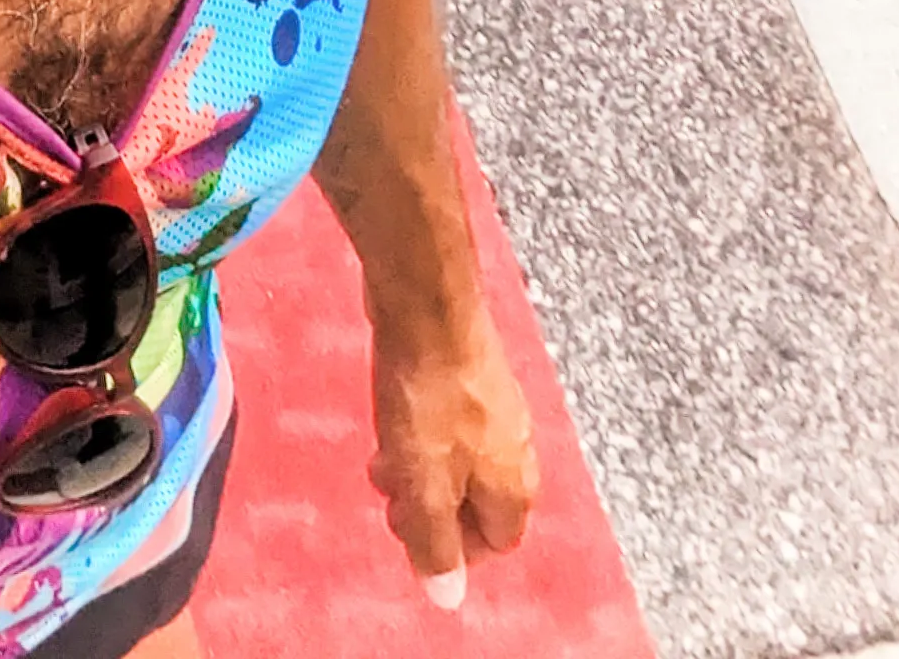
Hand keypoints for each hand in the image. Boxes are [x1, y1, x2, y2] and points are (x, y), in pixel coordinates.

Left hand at [366, 296, 537, 606]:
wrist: (427, 300)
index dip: (451, 550)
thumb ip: (435, 540)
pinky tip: (393, 417)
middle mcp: (517, 447)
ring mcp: (499, 407)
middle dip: (432, 507)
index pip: (496, 544)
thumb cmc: (427, 397)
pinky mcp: (473, 373)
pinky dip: (424, 433)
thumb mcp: (424, 481)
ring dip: (422, 470)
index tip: (409, 533)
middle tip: (388, 494)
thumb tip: (447, 599)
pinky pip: (452, 424)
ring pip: (461, 460)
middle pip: (478, 503)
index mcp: (516, 483)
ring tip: (382, 458)